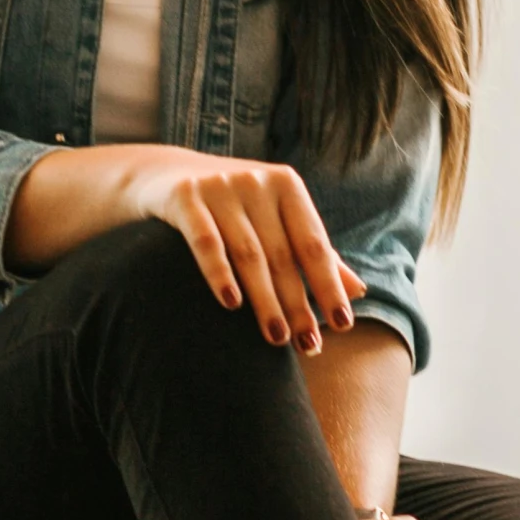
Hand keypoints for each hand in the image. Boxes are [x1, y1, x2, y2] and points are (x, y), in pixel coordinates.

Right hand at [121, 147, 365, 354]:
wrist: (161, 174)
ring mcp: (219, 186)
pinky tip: (231, 304)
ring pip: (248, 254)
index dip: (329, 286)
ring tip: (276, 338)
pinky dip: (219, 273)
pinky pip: (205, 241)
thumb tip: (358, 291)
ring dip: (265, 299)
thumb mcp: (274, 219)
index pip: (313, 245)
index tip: (343, 325)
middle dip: (297, 303)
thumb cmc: (232, 205)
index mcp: (286, 185)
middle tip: (309, 345)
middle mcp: (256, 181)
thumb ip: (311, 252)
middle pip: (283, 254)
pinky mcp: (185, 197)